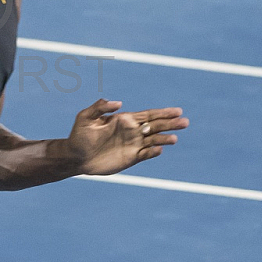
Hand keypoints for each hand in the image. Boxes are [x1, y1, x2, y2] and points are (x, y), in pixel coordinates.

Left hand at [65, 99, 188, 175]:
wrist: (76, 156)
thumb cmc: (80, 135)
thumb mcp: (86, 117)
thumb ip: (100, 107)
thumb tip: (119, 103)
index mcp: (124, 119)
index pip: (148, 114)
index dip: (163, 113)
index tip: (177, 110)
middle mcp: (132, 131)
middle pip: (155, 126)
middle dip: (170, 124)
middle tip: (185, 122)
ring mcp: (132, 145)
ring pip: (153, 140)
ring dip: (164, 139)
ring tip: (174, 138)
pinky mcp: (130, 158)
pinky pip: (145, 154)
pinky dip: (153, 152)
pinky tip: (159, 149)